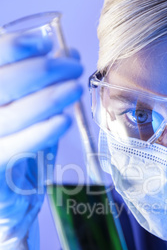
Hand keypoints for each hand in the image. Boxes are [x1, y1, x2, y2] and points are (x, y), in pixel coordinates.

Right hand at [0, 32, 82, 249]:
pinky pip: (14, 147)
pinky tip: (64, 120)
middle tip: (73, 67)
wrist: (4, 206)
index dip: (14, 46)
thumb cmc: (14, 154)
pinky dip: (40, 132)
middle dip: (41, 70)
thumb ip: (36, 88)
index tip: (47, 43)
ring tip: (75, 88)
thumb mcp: (22, 116)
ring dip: (48, 96)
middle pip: (3, 82)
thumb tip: (65, 54)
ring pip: (11, 112)